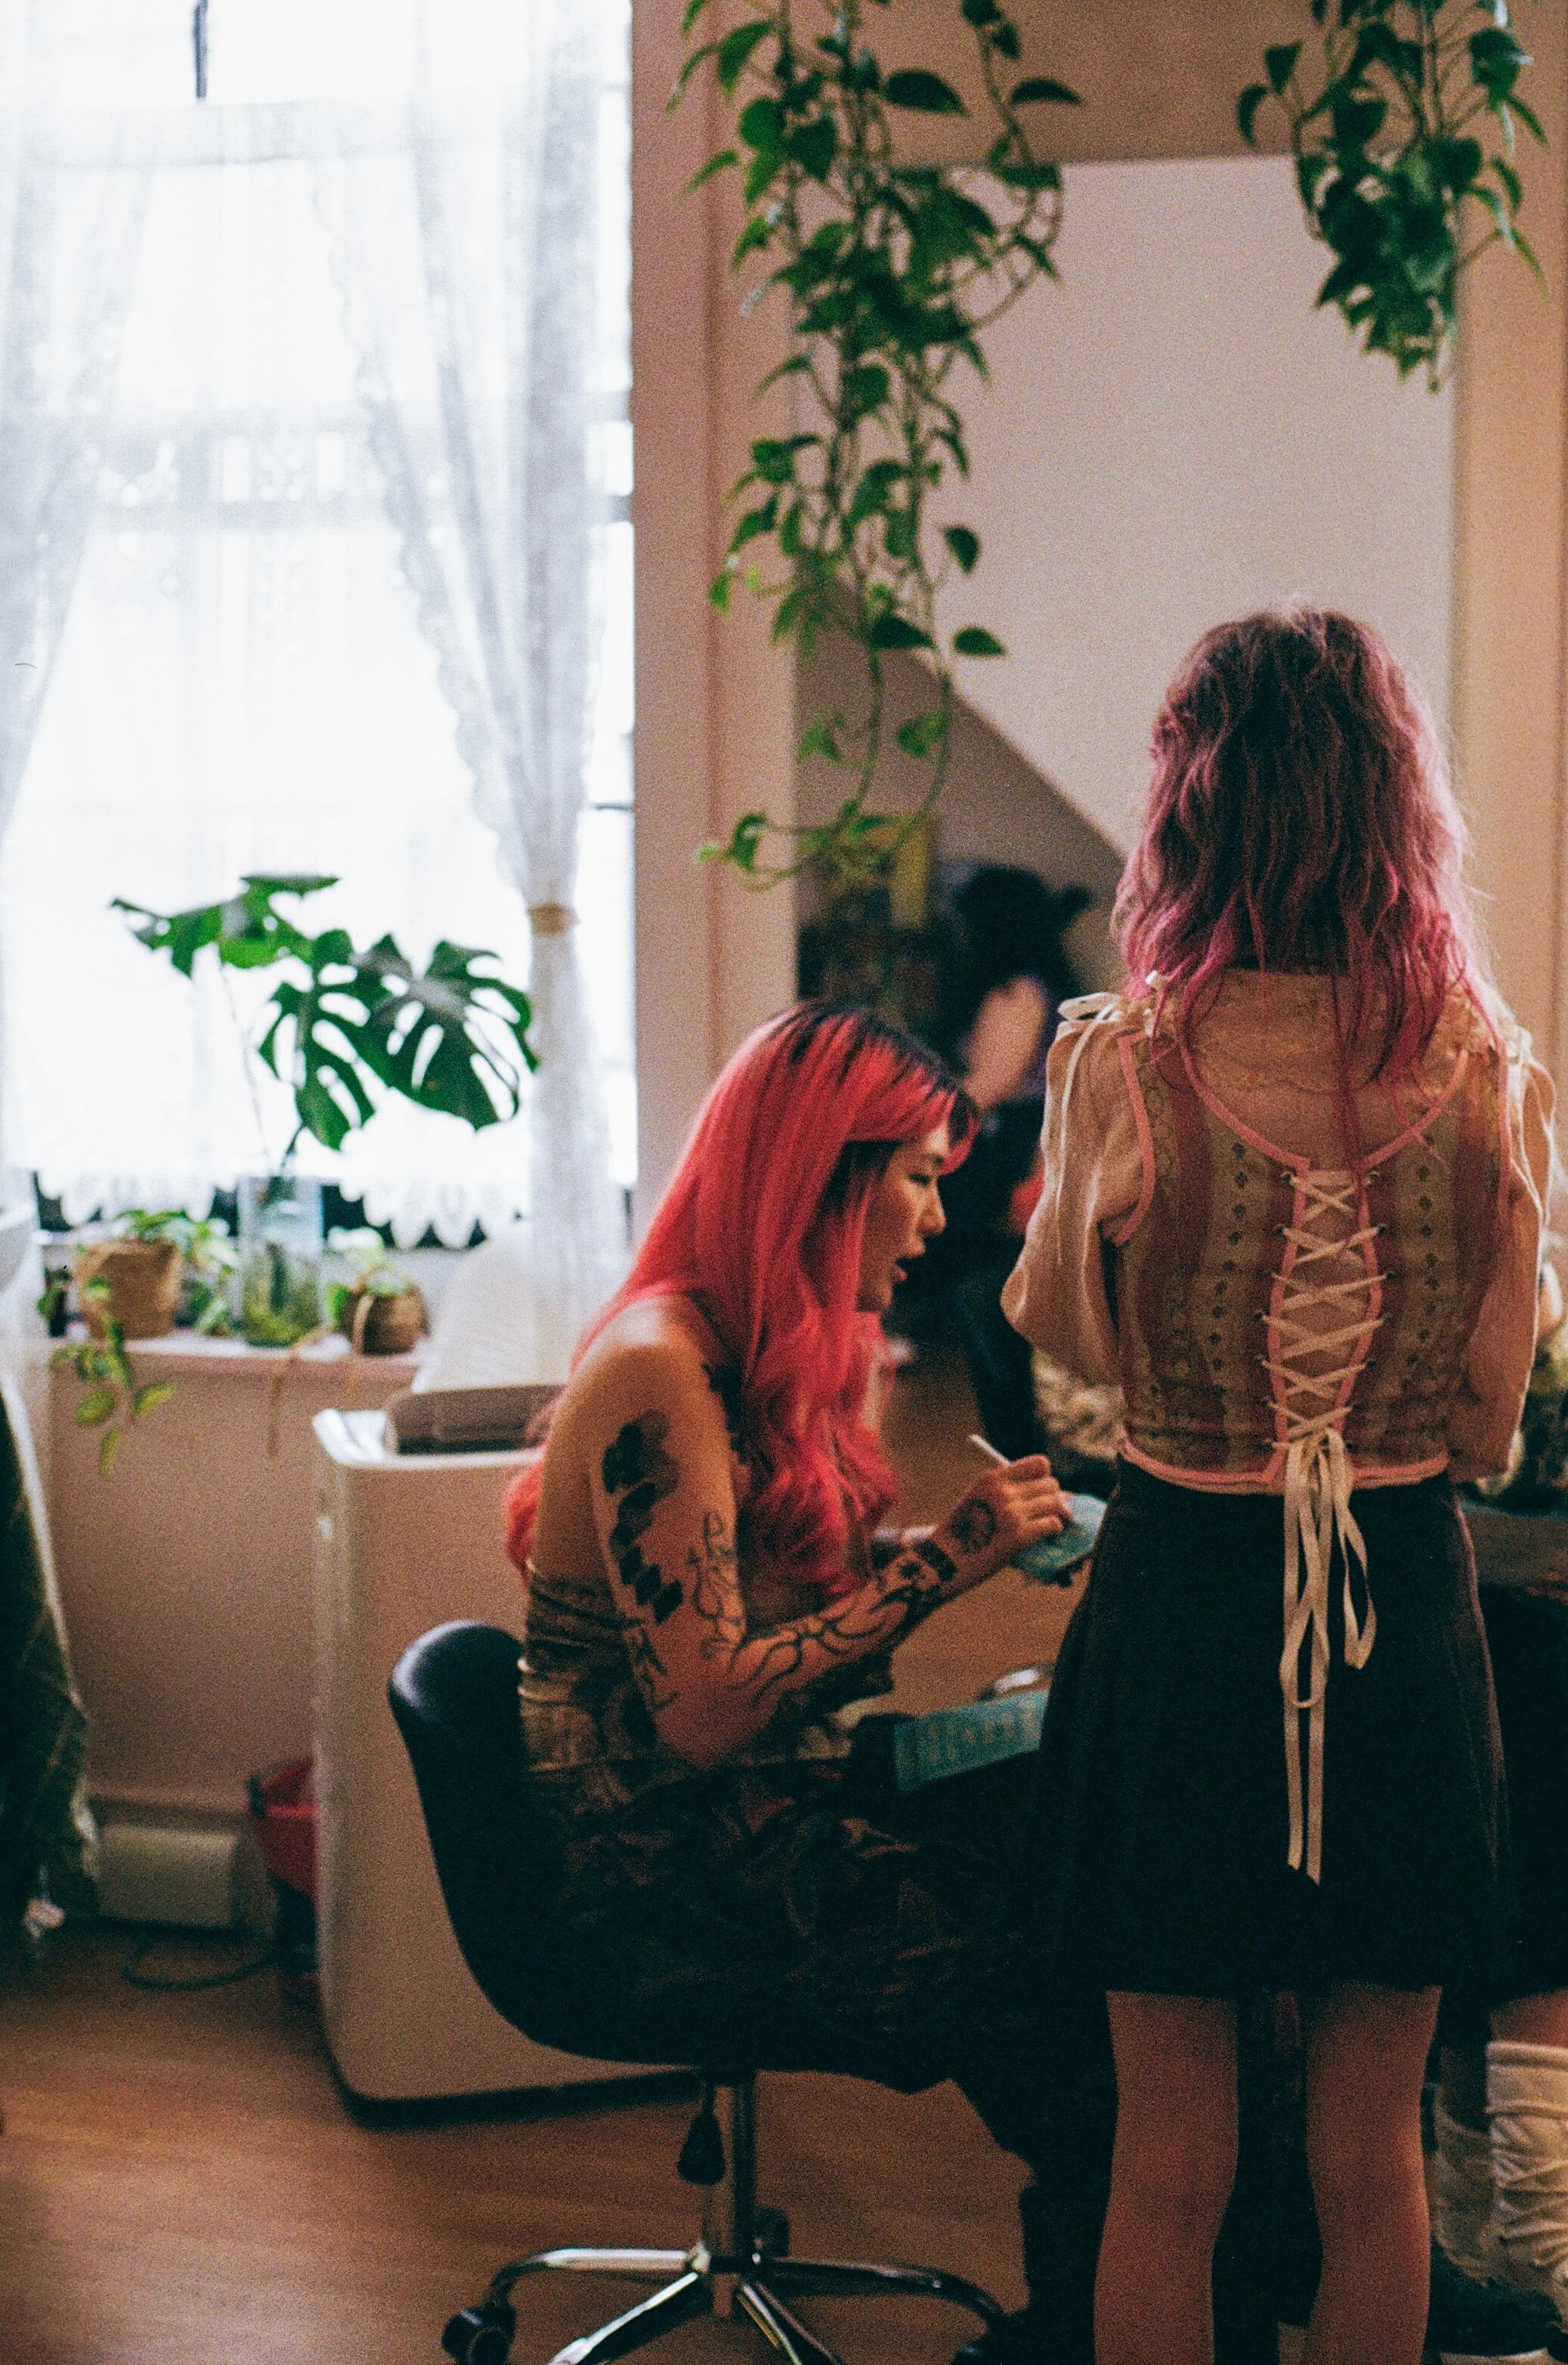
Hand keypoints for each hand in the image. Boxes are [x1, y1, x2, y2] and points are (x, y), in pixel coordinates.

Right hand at [932, 1454, 1068, 1583]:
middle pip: (1051, 1485)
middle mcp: (1002, 1491)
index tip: (1042, 1494)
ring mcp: (1010, 1512)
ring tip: (1052, 1527)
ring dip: (1059, 1517)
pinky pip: (1052, 1525)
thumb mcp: (983, 1502)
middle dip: (1055, 1501)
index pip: (1040, 1464)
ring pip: (1056, 1504)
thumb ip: (1014, 1493)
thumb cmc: (968, 1535)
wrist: (947, 1561)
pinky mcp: (1017, 1535)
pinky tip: (1046, 1538)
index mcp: (993, 1478)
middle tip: (1051, 1516)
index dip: (1046, 1479)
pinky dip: (1053, 1532)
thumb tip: (1066, 1495)